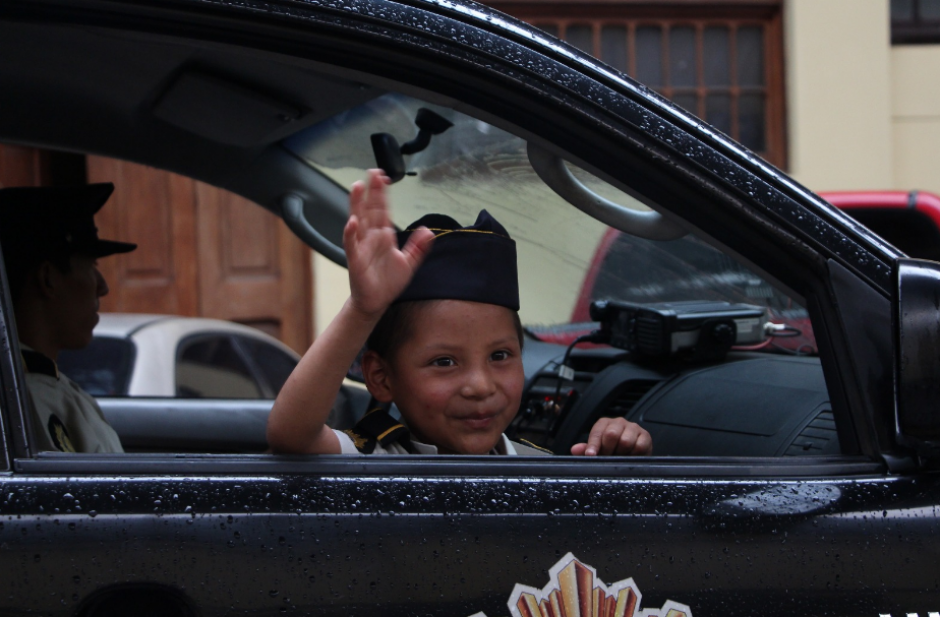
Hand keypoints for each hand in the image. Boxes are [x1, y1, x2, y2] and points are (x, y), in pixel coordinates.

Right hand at [344, 169, 433, 316]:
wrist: (376, 302)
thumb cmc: (387, 282)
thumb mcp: (409, 263)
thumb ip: (418, 247)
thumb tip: (428, 231)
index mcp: (384, 236)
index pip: (384, 210)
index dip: (383, 194)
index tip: (384, 177)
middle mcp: (371, 238)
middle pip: (370, 210)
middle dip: (371, 191)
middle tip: (372, 172)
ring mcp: (362, 247)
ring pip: (358, 221)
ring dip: (357, 204)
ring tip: (357, 187)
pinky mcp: (355, 260)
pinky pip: (352, 244)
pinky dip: (351, 233)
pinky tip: (352, 222)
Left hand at [571, 417, 651, 455]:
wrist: (634, 455)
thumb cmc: (613, 451)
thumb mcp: (598, 450)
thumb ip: (586, 449)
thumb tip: (574, 450)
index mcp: (604, 424)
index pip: (597, 432)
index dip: (593, 445)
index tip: (591, 455)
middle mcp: (619, 422)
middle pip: (611, 434)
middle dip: (608, 450)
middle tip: (608, 457)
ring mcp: (633, 428)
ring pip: (625, 441)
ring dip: (621, 453)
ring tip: (620, 456)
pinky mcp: (645, 436)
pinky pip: (639, 446)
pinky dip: (633, 455)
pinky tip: (631, 456)